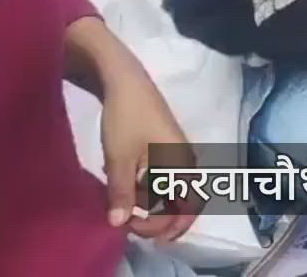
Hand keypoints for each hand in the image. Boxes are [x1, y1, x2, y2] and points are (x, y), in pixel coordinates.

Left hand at [99, 69, 199, 242]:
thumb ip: (122, 193)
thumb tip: (119, 224)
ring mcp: (177, 153)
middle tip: (128, 222)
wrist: (126, 81)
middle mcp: (186, 161)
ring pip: (170, 190)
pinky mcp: (166, 147)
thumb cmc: (127, 117)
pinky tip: (123, 180)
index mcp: (183, 164)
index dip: (164, 225)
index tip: (132, 226)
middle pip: (182, 202)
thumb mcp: (120, 158)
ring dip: (149, 202)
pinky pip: (162, 177)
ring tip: (121, 200)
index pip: (187, 207)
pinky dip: (145, 187)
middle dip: (158, 218)